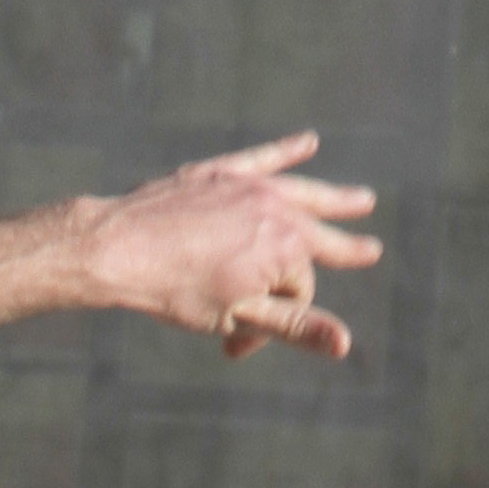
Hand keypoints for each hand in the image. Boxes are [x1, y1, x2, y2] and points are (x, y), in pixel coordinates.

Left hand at [82, 131, 381, 363]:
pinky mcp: (220, 172)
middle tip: (370, 250)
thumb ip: (295, 327)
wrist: (119, 247)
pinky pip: (263, 158)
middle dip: (343, 248)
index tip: (237, 344)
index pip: (296, 293)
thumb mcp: (238, 317)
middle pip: (315, 237)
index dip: (270, 323)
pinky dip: (286, 151)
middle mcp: (277, 211)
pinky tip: (308, 142)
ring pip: (302, 192)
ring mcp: (249, 186)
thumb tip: (346, 345)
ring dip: (332, 198)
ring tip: (361, 200)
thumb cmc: (176, 290)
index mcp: (286, 250)